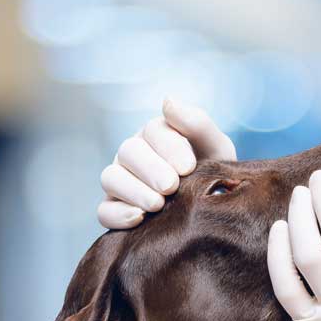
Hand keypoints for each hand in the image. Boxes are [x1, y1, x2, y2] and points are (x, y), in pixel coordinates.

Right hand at [98, 97, 235, 228]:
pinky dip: (118, 215)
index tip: (188, 167)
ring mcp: (121, 181)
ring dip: (133, 190)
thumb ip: (197, 124)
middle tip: (171, 186)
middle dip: (151, 169)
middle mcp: (134, 155)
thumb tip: (167, 101)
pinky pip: (104, 211)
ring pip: (110, 178)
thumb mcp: (216, 147)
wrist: (212, 208)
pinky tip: (139, 218)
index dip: (169, 148)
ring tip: (158, 204)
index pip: (153, 131)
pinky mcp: (115, 209)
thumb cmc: (213, 172)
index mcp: (156, 134)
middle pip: (128, 152)